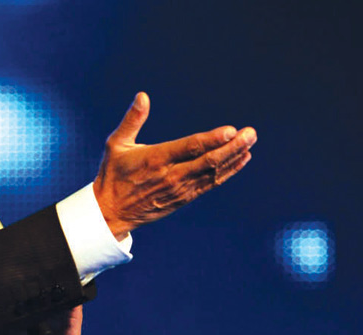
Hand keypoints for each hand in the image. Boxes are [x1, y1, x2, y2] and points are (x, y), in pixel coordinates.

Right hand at [93, 92, 256, 238]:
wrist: (111, 212)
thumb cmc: (113, 174)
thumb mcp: (116, 144)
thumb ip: (132, 120)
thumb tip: (143, 96)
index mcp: (156, 159)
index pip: (190, 147)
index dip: (213, 139)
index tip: (231, 130)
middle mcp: (171, 175)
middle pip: (208, 161)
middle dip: (232, 146)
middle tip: (251, 133)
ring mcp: (180, 189)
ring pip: (213, 172)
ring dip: (234, 157)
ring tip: (250, 143)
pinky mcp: (184, 198)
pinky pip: (211, 183)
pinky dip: (228, 172)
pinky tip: (242, 159)